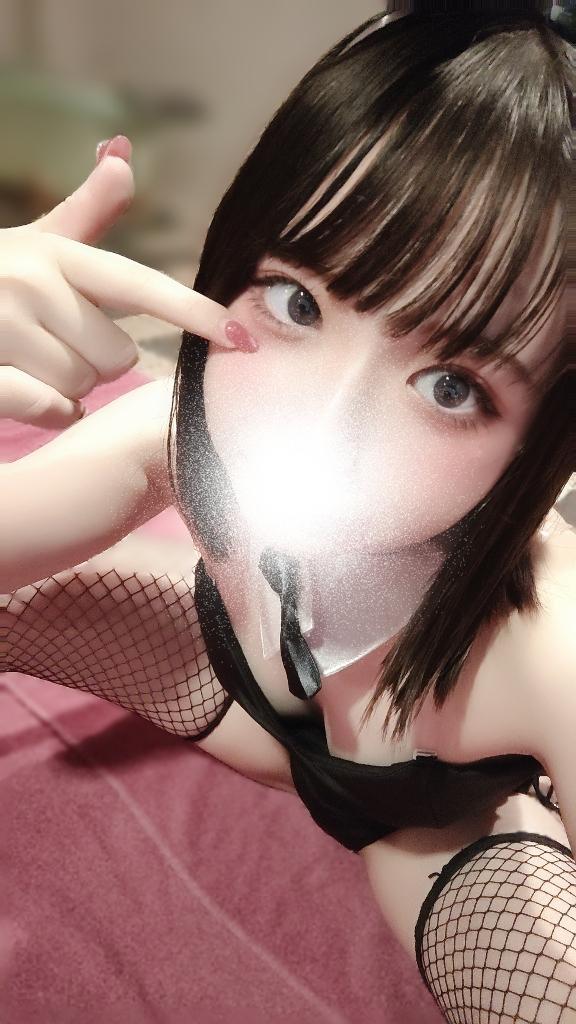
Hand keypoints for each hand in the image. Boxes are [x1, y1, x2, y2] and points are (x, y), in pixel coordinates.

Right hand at [0, 136, 256, 428]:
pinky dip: (47, 409)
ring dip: (68, 384)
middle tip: (52, 339)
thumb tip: (122, 156)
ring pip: (85, 384)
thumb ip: (83, 212)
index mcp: (55, 253)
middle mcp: (31, 283)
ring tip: (30, 358)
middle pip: (117, 354)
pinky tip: (23, 387)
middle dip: (93, 358)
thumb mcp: (33, 243)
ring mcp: (3, 327)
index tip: (246, 337)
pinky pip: (52, 408)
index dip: (196, 313)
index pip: (141, 285)